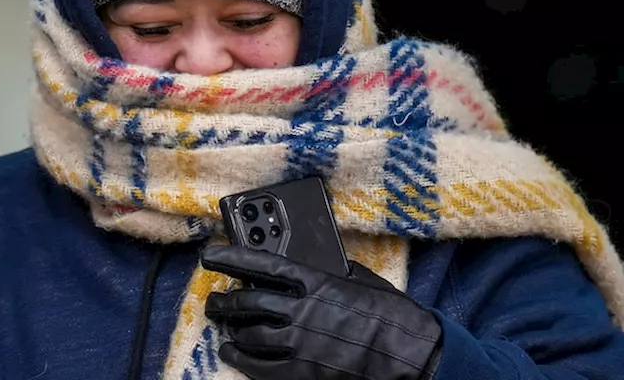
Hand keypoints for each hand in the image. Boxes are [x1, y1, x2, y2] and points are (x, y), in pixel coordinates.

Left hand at [202, 246, 442, 379]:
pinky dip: (240, 359)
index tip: (210, 255)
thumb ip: (333, 272)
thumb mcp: (363, 281)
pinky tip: (231, 353)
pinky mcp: (303, 373)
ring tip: (221, 325)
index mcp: (317, 281)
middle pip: (247, 302)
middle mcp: (303, 310)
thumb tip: (317, 263)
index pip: (262, 264)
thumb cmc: (393, 317)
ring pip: (248, 334)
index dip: (231, 258)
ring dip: (229, 328)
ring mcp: (301, 343)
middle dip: (224, 301)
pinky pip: (260, 367)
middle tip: (215, 300)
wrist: (412, 356)